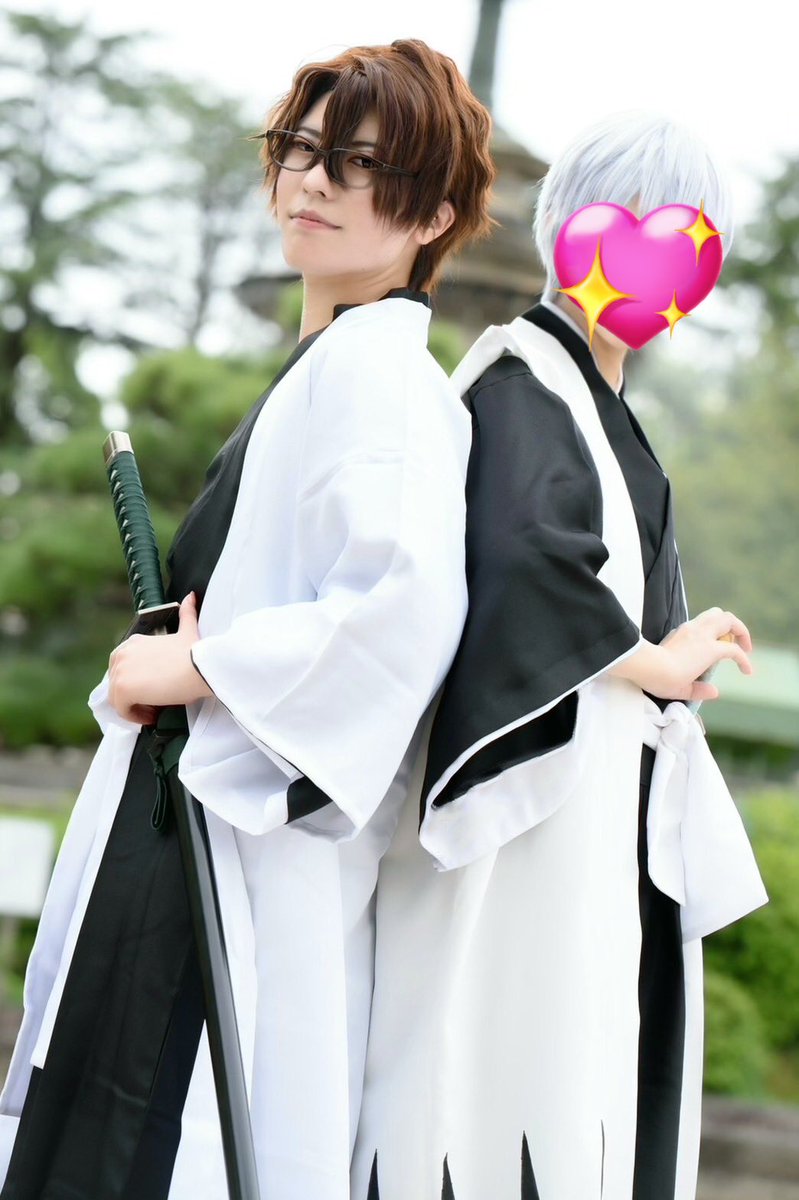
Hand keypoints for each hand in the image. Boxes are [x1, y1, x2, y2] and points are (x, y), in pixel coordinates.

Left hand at [108, 592, 212, 725]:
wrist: (200, 667)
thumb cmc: (197, 653)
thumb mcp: (189, 630)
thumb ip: (187, 614)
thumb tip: (191, 596)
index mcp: (133, 642)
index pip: (123, 669)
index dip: (137, 682)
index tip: (154, 691)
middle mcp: (121, 654)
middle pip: (118, 684)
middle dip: (134, 696)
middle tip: (155, 704)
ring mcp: (120, 671)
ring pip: (118, 698)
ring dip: (135, 708)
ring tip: (155, 711)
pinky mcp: (122, 689)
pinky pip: (122, 710)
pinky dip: (134, 716)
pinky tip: (152, 716)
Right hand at [610, 607, 752, 703]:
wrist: (649, 669)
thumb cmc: (653, 676)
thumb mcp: (677, 684)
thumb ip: (696, 689)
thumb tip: (714, 692)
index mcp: (682, 634)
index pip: (703, 624)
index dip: (717, 633)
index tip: (721, 645)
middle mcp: (693, 630)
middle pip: (719, 614)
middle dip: (732, 625)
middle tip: (735, 642)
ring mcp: (702, 636)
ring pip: (728, 619)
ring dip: (740, 631)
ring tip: (746, 648)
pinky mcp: (710, 649)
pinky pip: (735, 650)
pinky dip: (744, 659)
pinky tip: (747, 671)